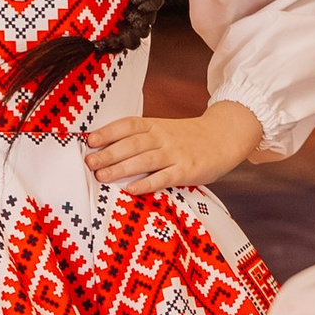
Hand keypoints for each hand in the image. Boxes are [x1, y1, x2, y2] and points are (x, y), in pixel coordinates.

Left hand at [83, 103, 262, 192]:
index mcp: (155, 125)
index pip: (128, 125)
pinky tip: (131, 189)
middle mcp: (163, 137)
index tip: (90, 140)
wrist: (224, 137)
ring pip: (144, 160)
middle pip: (132, 144)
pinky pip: (164, 178)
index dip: (108, 132)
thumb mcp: (165, 130)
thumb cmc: (188, 137)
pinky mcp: (187, 170)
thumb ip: (142, 139)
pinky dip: (147, 183)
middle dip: (109, 153)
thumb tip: (108, 151)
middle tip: (90, 163)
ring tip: (102, 176)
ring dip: (121, 168)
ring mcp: (175, 154)